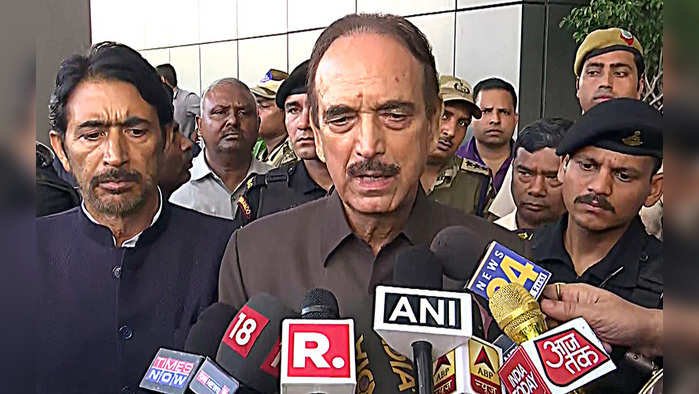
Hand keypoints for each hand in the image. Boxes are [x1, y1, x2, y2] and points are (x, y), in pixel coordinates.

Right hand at [540, 283, 661, 357]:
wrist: (648, 337)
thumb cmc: (629, 318)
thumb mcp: (595, 313)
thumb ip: (568, 309)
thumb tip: (544, 305)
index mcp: (579, 292)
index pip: (549, 292)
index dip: (538, 301)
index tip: (529, 311)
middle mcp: (578, 305)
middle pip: (552, 315)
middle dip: (557, 325)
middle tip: (561, 331)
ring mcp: (582, 321)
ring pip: (562, 330)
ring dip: (573, 337)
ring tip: (587, 337)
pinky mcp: (586, 335)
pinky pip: (573, 341)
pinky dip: (581, 345)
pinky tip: (595, 343)